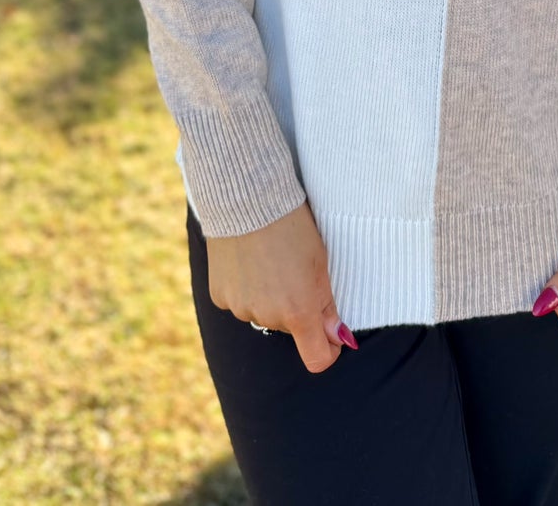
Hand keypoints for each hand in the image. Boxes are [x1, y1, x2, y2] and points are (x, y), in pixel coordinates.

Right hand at [205, 199, 355, 373]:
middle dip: (296, 308)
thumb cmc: (292, 225)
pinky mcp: (219, 295)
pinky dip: (245, 288)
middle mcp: (268, 317)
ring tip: (269, 259)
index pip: (317, 359)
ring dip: (269, 297)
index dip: (327, 350)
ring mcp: (240, 308)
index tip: (330, 336)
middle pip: (290, 327)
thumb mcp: (320, 262)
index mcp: (298, 312)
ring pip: (263, 313)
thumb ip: (327, 305)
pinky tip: (247, 260)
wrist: (247, 197)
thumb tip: (338, 337)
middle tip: (295, 269)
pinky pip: (239, 301)